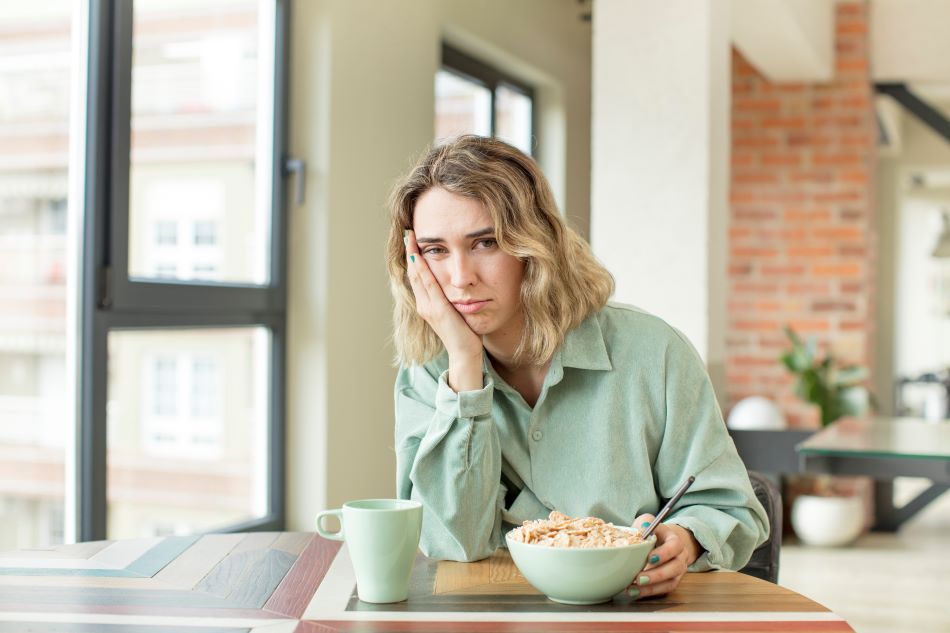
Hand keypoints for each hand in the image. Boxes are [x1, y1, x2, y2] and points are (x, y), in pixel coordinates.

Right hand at [405, 231, 482, 389]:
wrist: (465, 353)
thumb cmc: (464, 333)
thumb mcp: (455, 311)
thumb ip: (451, 297)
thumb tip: (454, 282)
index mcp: (427, 305)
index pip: (417, 276)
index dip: (413, 258)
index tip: (412, 240)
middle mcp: (424, 305)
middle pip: (413, 273)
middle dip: (409, 251)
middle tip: (408, 232)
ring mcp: (429, 308)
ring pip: (417, 276)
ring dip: (413, 255)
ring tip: (410, 238)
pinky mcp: (438, 310)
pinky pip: (429, 285)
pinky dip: (422, 269)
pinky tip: (419, 256)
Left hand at [626, 514, 700, 599]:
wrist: (665, 543)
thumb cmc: (653, 532)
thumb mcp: (649, 522)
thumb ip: (644, 523)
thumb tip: (639, 528)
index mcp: (675, 541)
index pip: (674, 546)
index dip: (664, 553)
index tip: (650, 558)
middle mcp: (680, 557)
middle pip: (675, 568)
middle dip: (657, 575)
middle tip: (639, 578)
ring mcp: (678, 572)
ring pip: (670, 583)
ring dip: (652, 588)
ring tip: (633, 589)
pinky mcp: (671, 582)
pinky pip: (663, 590)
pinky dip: (649, 593)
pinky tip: (635, 592)